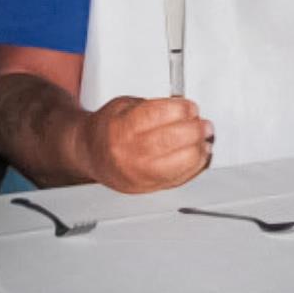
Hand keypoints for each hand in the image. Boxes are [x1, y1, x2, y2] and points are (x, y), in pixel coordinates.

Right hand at [79, 96, 211, 192]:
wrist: (89, 153)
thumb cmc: (108, 128)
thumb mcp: (125, 105)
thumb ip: (153, 105)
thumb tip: (184, 108)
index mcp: (122, 127)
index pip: (159, 116)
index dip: (181, 110)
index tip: (191, 107)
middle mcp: (129, 153)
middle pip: (172, 140)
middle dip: (195, 129)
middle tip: (204, 124)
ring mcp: (139, 173)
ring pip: (179, 162)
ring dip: (199, 148)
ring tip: (204, 139)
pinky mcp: (148, 187)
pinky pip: (179, 178)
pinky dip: (195, 166)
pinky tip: (199, 155)